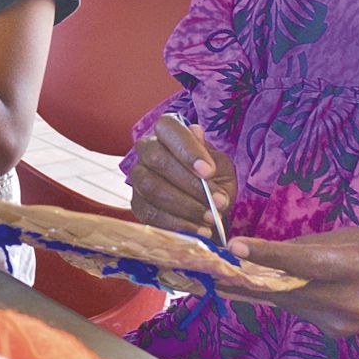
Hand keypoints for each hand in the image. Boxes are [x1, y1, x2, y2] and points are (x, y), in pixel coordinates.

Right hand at [127, 114, 235, 234]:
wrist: (206, 207)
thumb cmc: (213, 181)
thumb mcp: (221, 168)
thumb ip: (213, 161)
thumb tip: (201, 146)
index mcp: (168, 132)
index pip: (168, 128)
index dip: (187, 149)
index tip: (208, 172)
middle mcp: (147, 149)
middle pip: (157, 159)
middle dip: (190, 184)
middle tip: (216, 203)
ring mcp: (138, 176)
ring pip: (152, 188)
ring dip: (184, 206)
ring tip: (210, 218)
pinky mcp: (136, 202)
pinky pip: (150, 212)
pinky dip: (177, 224)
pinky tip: (198, 229)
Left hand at [227, 227, 358, 336]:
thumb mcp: (358, 236)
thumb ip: (314, 244)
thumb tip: (274, 250)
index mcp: (355, 267)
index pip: (303, 262)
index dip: (266, 255)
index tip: (234, 248)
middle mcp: (344, 301)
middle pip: (283, 290)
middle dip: (242, 280)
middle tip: (206, 271)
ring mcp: (338, 322)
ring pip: (285, 302)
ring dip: (253, 289)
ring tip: (219, 276)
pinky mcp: (333, 332)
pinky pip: (297, 309)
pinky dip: (279, 296)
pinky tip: (259, 286)